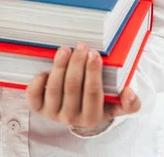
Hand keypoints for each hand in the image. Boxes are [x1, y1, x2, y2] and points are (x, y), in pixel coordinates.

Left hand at [26, 43, 140, 127]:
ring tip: (65, 49)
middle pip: (72, 87)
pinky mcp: (39, 107)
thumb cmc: (98, 101)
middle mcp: (71, 118)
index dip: (93, 73)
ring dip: (60, 66)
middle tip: (82, 46)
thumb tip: (129, 93)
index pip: (93, 93)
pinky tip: (47, 68)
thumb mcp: (115, 104)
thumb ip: (128, 102)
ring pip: (54, 88)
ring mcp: (53, 112)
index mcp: (92, 117)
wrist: (77, 112)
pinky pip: (34, 95)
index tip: (94, 54)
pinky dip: (38, 80)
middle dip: (77, 64)